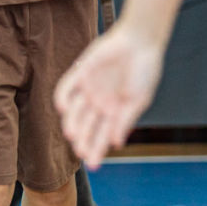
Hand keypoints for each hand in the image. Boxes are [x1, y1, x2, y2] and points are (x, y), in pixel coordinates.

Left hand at [55, 24, 164, 168]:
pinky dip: (63, 97)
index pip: (101, 136)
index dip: (96, 150)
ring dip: (72, 123)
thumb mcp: (138, 99)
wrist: (139, 40)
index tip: (92, 165)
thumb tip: (115, 143)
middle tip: (81, 152)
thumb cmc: (144, 70)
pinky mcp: (80, 72)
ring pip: (74, 111)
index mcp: (114, 112)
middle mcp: (99, 103)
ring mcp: (88, 88)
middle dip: (83, 140)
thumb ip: (125, 120)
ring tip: (72, 134)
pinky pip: (66, 87)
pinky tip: (63, 109)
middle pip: (85, 127)